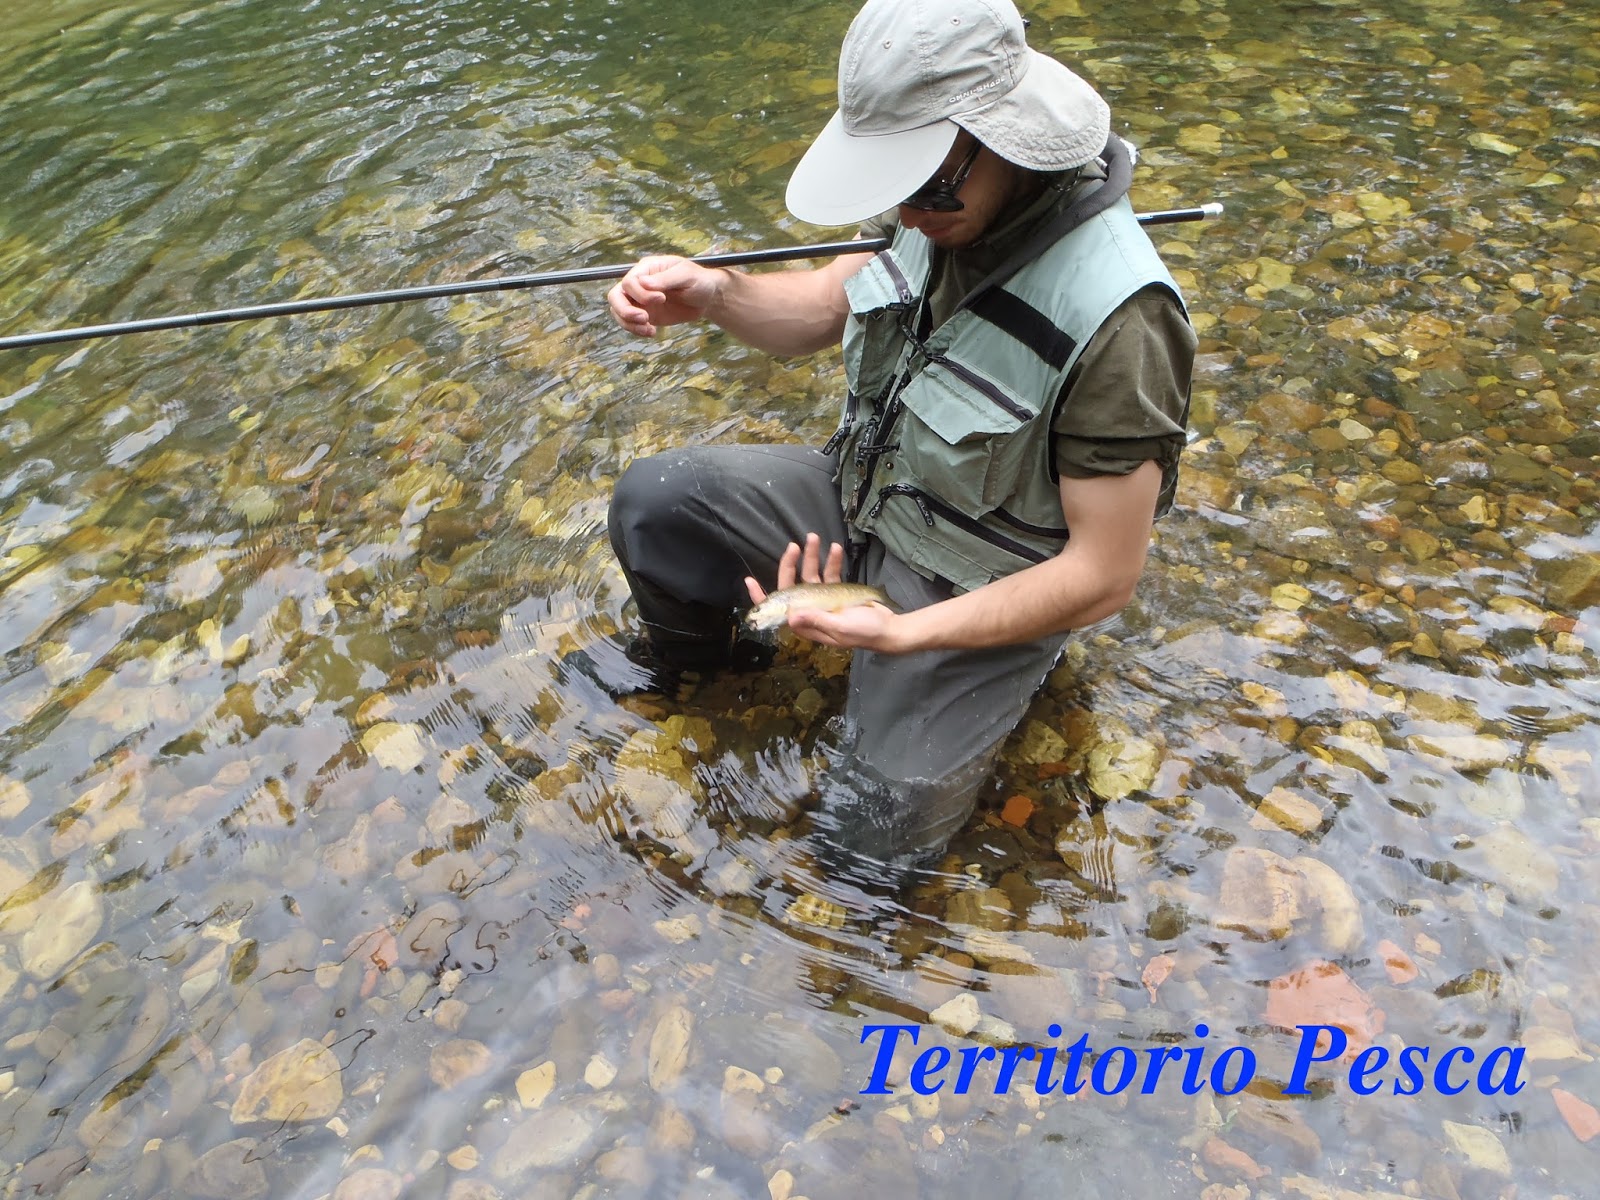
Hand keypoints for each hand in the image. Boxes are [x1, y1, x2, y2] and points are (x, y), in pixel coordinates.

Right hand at [606, 256, 727, 336]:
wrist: (707, 298)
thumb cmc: (698, 280)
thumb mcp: (686, 275)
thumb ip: (665, 279)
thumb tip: (643, 283)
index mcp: (646, 269)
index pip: (629, 281)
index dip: (641, 293)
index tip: (662, 298)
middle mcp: (638, 284)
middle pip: (615, 296)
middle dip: (625, 310)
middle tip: (645, 318)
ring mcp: (640, 300)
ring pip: (618, 312)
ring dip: (629, 323)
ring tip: (649, 329)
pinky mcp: (645, 315)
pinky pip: (630, 324)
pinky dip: (636, 331)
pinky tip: (652, 332)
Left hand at [743, 533, 908, 653]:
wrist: (889, 629)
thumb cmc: (863, 633)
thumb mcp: (839, 629)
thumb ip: (816, 620)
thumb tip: (790, 615)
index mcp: (806, 623)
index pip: (778, 610)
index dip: (762, 598)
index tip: (749, 581)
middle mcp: (810, 610)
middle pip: (792, 585)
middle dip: (790, 565)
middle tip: (793, 545)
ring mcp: (823, 599)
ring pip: (811, 575)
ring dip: (813, 557)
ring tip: (815, 538)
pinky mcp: (838, 591)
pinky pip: (830, 573)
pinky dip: (833, 561)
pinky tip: (836, 548)